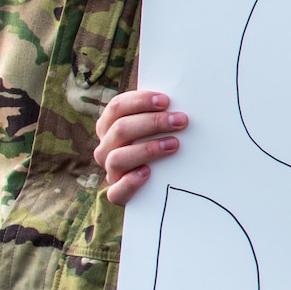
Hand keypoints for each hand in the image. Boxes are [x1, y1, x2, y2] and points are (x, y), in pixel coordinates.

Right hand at [94, 90, 187, 204]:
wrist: (159, 181)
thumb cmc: (161, 141)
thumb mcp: (158, 125)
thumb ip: (162, 112)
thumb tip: (184, 95)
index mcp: (110, 124)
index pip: (117, 106)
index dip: (140, 101)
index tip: (166, 101)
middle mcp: (106, 147)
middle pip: (121, 129)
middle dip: (153, 123)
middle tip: (181, 121)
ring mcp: (111, 171)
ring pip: (117, 158)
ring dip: (147, 149)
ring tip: (174, 144)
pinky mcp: (118, 194)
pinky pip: (116, 191)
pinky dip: (130, 182)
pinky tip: (148, 173)